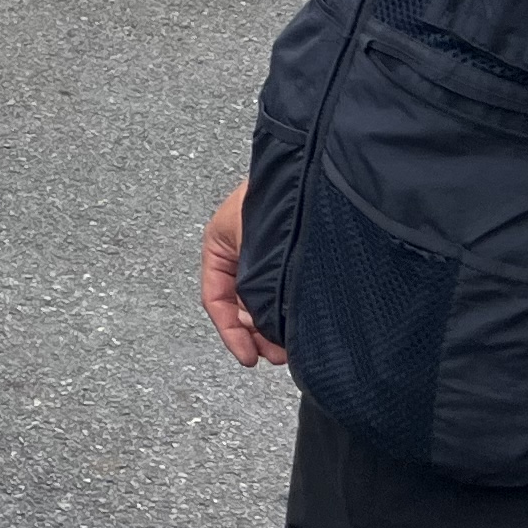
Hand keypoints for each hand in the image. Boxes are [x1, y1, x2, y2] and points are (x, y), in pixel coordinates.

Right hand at [200, 177, 284, 366]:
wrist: (311, 170)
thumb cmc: (278, 195)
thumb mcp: (252, 247)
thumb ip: (251, 287)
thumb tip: (259, 325)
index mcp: (219, 246)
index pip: (216, 299)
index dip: (231, 333)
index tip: (248, 357)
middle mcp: (241, 251)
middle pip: (241, 304)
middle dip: (256, 332)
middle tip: (276, 354)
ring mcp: (266, 251)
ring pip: (263, 298)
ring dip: (274, 323)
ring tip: (291, 342)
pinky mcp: (291, 251)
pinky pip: (282, 287)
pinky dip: (289, 306)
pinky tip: (301, 320)